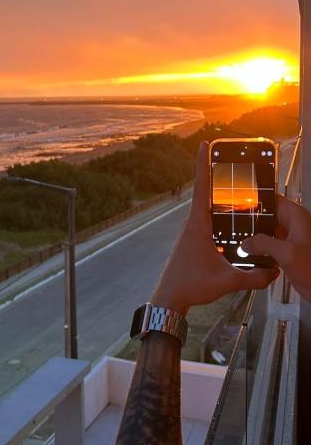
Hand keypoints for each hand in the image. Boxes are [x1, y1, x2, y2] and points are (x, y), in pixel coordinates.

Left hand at [151, 142, 278, 313]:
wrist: (169, 299)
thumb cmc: (189, 286)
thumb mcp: (226, 281)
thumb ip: (253, 277)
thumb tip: (274, 271)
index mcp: (198, 225)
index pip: (201, 188)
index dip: (203, 165)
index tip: (204, 145)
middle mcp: (193, 224)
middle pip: (207, 192)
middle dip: (216, 175)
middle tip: (228, 159)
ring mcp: (193, 233)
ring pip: (208, 208)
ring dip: (219, 196)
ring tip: (236, 185)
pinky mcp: (195, 242)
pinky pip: (209, 222)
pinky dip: (219, 216)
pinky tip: (232, 220)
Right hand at [242, 195, 310, 301]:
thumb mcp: (287, 253)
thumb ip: (263, 244)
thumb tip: (245, 244)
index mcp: (296, 217)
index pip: (273, 200)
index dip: (256, 200)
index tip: (238, 204)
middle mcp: (293, 225)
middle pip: (267, 216)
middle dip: (251, 221)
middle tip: (232, 225)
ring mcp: (290, 239)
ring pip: (267, 231)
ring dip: (254, 236)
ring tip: (236, 239)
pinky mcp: (287, 253)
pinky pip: (269, 246)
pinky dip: (260, 249)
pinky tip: (247, 253)